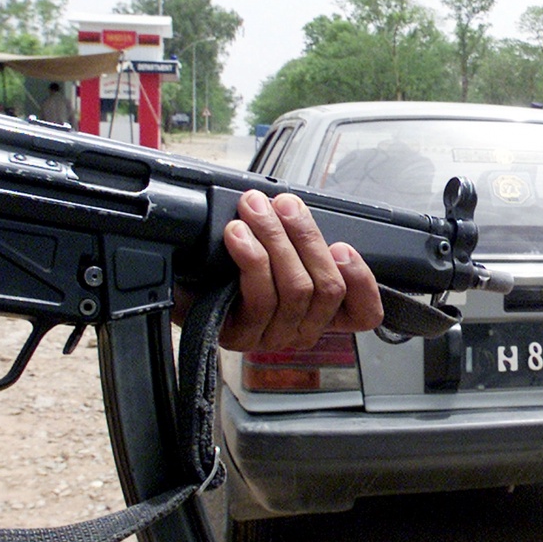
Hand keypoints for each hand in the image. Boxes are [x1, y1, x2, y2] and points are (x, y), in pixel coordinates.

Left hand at [175, 191, 382, 351]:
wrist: (178, 279)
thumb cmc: (230, 263)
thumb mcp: (276, 245)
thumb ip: (299, 237)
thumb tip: (298, 209)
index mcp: (321, 312)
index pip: (364, 313)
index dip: (363, 282)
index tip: (343, 247)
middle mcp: (301, 330)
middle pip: (327, 288)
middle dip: (306, 238)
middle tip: (284, 205)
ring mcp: (272, 336)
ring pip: (295, 289)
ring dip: (275, 240)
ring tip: (255, 209)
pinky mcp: (241, 337)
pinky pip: (259, 298)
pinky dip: (252, 259)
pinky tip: (239, 235)